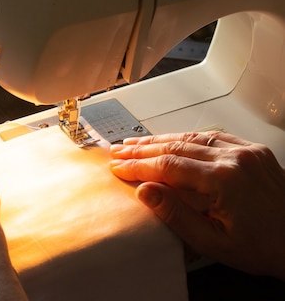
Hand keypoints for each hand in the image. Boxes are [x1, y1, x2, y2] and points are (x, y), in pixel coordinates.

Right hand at [109, 131, 284, 279]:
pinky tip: (172, 138)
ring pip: (193, 138)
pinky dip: (188, 137)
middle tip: (118, 151)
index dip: (138, 166)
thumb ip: (176, 215)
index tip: (118, 167)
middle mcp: (235, 159)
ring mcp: (246, 152)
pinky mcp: (253, 151)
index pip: (168, 166)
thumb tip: (146, 191)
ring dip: (161, 140)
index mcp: (224, 181)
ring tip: (136, 143)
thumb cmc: (265, 247)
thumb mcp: (214, 243)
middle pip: (176, 147)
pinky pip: (214, 136)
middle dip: (142, 149)